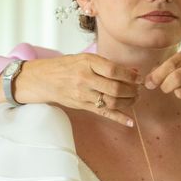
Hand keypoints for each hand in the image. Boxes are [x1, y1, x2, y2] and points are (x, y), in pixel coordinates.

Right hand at [15, 53, 142, 125]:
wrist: (42, 79)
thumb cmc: (66, 66)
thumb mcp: (86, 59)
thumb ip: (108, 65)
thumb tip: (134, 72)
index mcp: (87, 62)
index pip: (114, 70)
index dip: (130, 76)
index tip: (139, 78)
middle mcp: (84, 79)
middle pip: (114, 88)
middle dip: (132, 90)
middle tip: (139, 89)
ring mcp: (82, 94)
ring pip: (111, 102)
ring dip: (128, 102)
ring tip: (135, 98)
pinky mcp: (82, 106)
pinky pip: (103, 113)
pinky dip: (119, 118)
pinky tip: (130, 122)